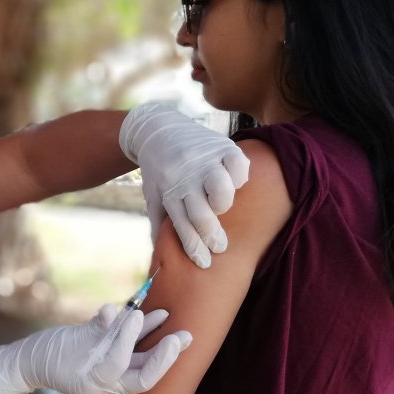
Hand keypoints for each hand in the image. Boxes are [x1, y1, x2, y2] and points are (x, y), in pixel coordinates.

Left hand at [0, 304, 191, 393]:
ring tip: (141, 313)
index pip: (147, 379)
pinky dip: (103, 322)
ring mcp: (86, 369)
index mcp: (113, 384)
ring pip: (115, 359)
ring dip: (130, 336)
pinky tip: (111, 308)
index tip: (184, 338)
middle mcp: (102, 382)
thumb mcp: (105, 347)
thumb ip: (131, 338)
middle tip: (179, 335)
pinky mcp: (71, 354)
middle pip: (139, 378)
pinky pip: (91, 338)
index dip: (167, 361)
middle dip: (161, 357)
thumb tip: (163, 317)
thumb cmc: (74, 351)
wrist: (33, 361)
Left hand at [120, 101, 249, 268]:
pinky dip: (240, 176)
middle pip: (202, 214)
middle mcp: (185, 177)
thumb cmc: (158, 171)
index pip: (182, 227)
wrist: (157, 129)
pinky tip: (236, 183)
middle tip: (220, 246)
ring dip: (224, 203)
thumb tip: (161, 262)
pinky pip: (238, 164)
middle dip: (212, 236)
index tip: (205, 264)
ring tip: (223, 208)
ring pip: (221, 188)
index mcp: (168, 191)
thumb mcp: (153, 196)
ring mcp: (204, 160)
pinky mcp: (221, 145)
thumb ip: (159, 225)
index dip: (195, 248)